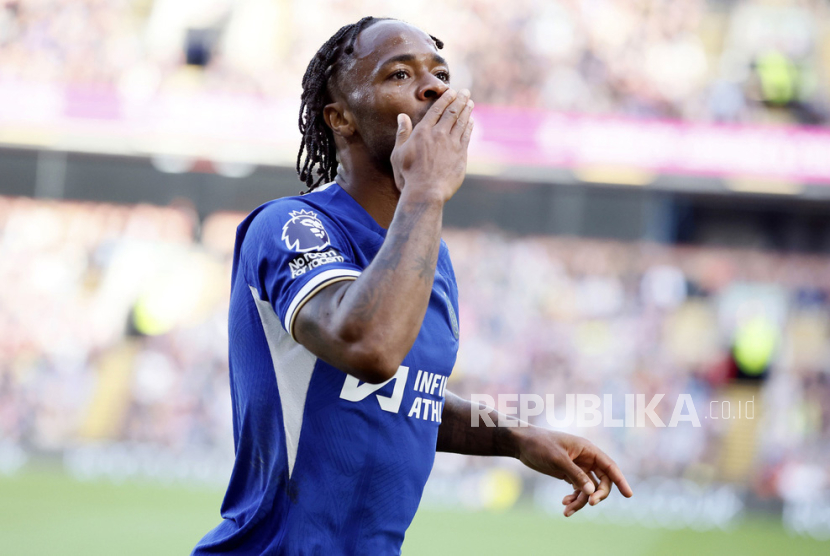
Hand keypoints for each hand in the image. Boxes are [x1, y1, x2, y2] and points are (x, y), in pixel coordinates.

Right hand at [390, 88, 474, 202]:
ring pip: (462, 122)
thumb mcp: (398, 153)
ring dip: (467, 111)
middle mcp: (439, 135)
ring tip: (470, 103)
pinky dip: (469, 126)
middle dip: (459, 100)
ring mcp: (452, 144)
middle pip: (452, 112)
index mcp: (423, 132)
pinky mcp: (461, 155)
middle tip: (465, 92)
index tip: (451, 91)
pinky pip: (467, 136)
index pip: (436, 110)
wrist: (426, 192)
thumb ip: (402, 134)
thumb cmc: (408, 175)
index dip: (445, 99)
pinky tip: (471, 121)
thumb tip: (402, 116)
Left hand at [514, 427, 632, 516]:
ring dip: (581, 501)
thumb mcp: (558, 459)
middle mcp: (586, 459)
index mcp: (588, 449)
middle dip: (597, 494)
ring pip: (589, 489)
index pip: (610, 466)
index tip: (629, 495)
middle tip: (589, 504)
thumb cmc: (540, 445)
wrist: (522, 444)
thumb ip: (575, 475)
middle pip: (602, 481)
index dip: (620, 480)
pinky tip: (565, 503)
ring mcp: (578, 467)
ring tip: (567, 510)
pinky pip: (578, 490)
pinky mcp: (569, 474)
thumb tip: (591, 492)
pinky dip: (574, 498)